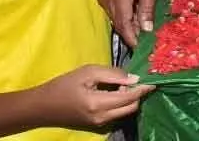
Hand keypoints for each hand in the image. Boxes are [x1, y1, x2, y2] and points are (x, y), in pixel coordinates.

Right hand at [37, 65, 153, 128]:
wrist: (43, 107)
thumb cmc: (63, 85)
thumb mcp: (88, 72)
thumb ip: (113, 74)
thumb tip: (135, 78)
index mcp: (99, 104)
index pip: (130, 97)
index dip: (144, 88)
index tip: (155, 78)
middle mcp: (103, 118)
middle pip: (132, 107)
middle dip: (138, 93)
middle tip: (135, 78)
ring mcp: (100, 124)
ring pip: (126, 112)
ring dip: (130, 98)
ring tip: (123, 83)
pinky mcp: (98, 125)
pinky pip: (117, 114)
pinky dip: (121, 103)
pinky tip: (115, 91)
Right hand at [99, 0, 158, 47]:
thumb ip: (147, 7)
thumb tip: (146, 30)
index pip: (124, 24)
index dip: (132, 38)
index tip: (142, 49)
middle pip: (119, 25)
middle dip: (132, 35)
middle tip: (147, 43)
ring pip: (117, 20)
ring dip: (129, 26)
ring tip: (144, 31)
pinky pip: (115, 13)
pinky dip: (125, 18)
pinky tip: (137, 18)